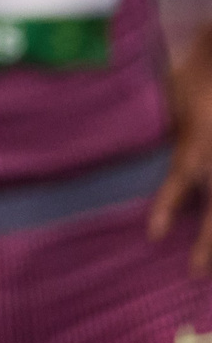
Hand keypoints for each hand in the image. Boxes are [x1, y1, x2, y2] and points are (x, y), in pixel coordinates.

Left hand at [148, 39, 211, 271]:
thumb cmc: (200, 72)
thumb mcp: (174, 92)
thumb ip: (169, 125)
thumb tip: (137, 140)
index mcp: (198, 142)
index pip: (182, 178)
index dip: (167, 206)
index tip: (154, 234)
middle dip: (210, 242)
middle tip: (196, 270)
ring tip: (209, 264)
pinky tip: (209, 229)